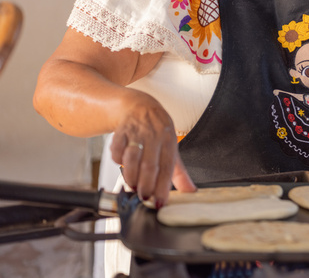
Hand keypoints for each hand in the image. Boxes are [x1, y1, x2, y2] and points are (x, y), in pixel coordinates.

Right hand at [110, 90, 195, 206]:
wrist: (139, 106)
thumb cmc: (158, 131)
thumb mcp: (172, 148)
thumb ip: (179, 172)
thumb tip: (190, 192)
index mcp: (169, 141)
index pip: (167, 167)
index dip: (163, 187)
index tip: (159, 202)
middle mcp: (154, 136)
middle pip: (149, 165)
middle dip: (146, 185)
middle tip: (144, 198)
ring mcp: (136, 133)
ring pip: (131, 159)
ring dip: (131, 176)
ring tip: (133, 185)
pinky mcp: (120, 132)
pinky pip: (116, 152)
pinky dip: (117, 161)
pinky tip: (122, 164)